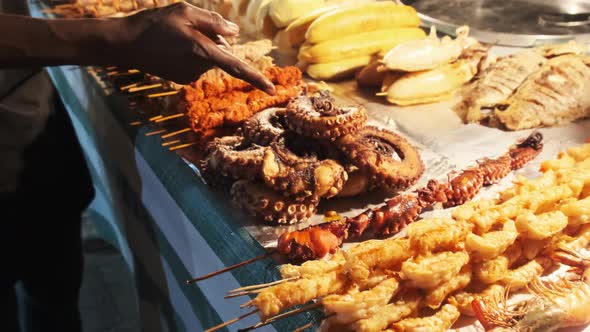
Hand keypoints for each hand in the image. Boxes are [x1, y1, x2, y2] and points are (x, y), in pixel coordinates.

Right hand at [114, 2, 274, 93]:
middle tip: (188, 28)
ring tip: (176, 37)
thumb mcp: (185, 11)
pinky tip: (172, 47)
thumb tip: (235, 33)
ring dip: (201, 46)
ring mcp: (190, 77)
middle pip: (221, 51)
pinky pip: (198, 63)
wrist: (125, 44)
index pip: (235, 66)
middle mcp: (198, 69)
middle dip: (214, 39)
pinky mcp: (183, 80)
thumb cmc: (154, 24)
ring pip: (210, 57)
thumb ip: (213, 21)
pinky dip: (192, 54)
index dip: (255, 77)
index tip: (272, 89)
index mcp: (201, 52)